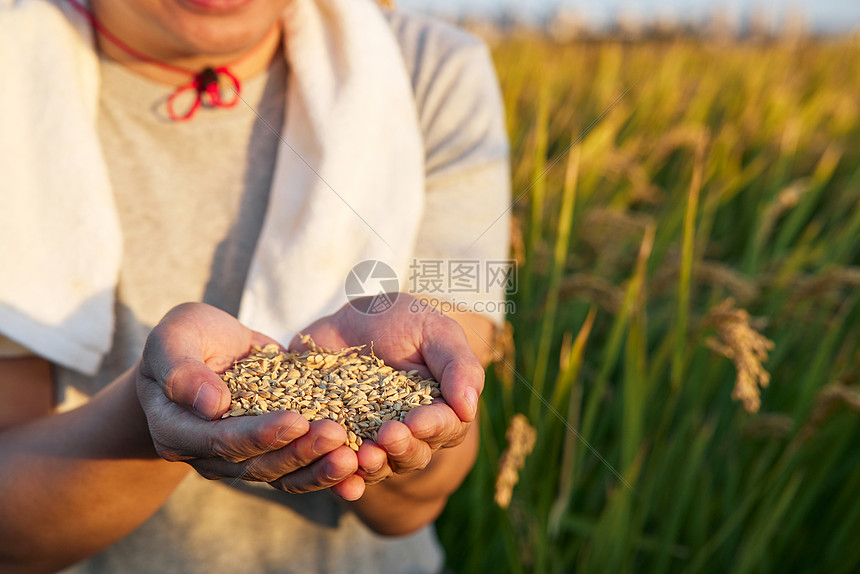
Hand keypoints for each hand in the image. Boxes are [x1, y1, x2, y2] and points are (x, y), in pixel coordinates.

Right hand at [135, 303, 364, 499]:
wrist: (201, 350)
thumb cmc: (183, 339)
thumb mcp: (173, 338)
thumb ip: (182, 370)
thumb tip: (212, 405)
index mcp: (176, 431)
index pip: (220, 440)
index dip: (259, 434)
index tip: (297, 420)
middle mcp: (206, 454)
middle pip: (256, 464)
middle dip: (299, 451)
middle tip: (336, 435)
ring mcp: (239, 457)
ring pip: (281, 474)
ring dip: (318, 467)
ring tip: (353, 455)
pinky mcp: (269, 451)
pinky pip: (298, 469)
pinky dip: (326, 469)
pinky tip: (359, 462)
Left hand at [291, 294, 484, 486]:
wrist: (347, 319)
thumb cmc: (400, 320)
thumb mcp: (433, 330)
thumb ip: (457, 365)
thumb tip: (468, 408)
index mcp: (441, 408)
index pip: (446, 427)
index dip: (433, 427)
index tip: (417, 421)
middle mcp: (410, 432)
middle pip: (414, 455)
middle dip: (403, 449)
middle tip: (388, 434)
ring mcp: (373, 439)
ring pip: (381, 467)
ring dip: (374, 466)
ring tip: (363, 454)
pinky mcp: (339, 440)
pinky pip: (341, 470)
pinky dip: (342, 479)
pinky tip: (341, 481)